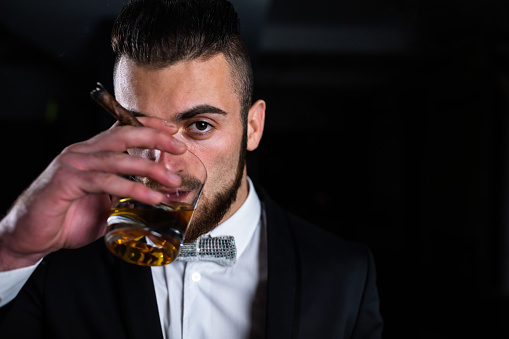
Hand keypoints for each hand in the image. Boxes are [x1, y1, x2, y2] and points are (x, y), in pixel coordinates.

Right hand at [0, 118, 185, 270]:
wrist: (30, 236)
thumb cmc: (66, 218)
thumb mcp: (105, 205)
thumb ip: (128, 197)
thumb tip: (161, 198)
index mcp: (92, 153)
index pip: (123, 129)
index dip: (149, 126)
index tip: (172, 130)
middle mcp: (82, 153)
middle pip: (123, 135)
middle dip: (154, 138)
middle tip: (178, 147)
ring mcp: (74, 166)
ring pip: (118, 158)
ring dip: (149, 169)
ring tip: (171, 180)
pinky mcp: (67, 182)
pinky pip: (105, 181)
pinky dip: (131, 188)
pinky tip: (150, 197)